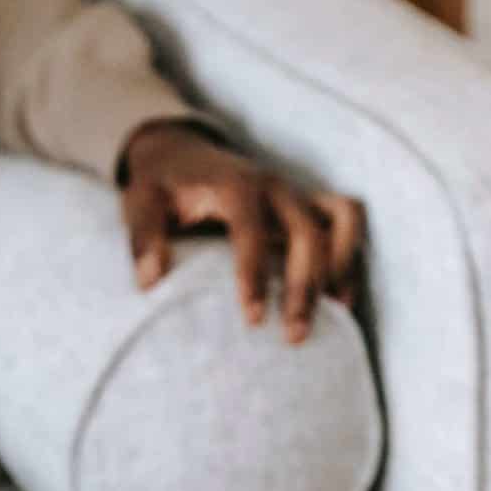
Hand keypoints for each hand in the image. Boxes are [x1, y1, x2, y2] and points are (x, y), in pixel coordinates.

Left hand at [118, 121, 366, 343]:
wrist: (181, 154)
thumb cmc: (161, 187)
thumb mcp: (140, 202)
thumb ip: (143, 238)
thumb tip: (149, 281)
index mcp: (234, 184)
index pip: (251, 227)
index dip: (255, 273)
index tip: (253, 319)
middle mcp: (274, 186)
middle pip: (308, 231)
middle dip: (305, 286)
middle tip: (293, 336)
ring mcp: (297, 194)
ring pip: (342, 221)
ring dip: (341, 268)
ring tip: (335, 315)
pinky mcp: (309, 204)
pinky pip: (347, 222)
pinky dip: (350, 258)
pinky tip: (340, 302)